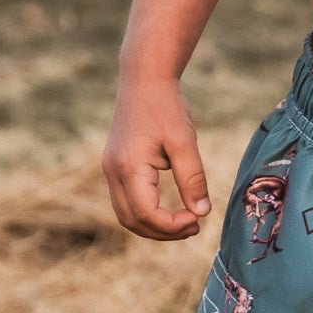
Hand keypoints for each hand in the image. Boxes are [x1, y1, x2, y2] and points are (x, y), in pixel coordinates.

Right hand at [102, 74, 212, 240]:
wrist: (144, 80)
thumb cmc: (166, 107)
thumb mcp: (184, 142)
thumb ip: (192, 179)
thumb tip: (202, 213)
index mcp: (128, 167)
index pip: (146, 214)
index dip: (172, 225)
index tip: (198, 219)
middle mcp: (112, 172)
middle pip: (132, 221)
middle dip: (163, 232)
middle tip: (195, 227)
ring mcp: (110, 170)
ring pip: (126, 215)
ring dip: (153, 226)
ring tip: (186, 222)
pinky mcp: (115, 167)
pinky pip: (126, 201)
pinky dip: (146, 213)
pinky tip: (170, 210)